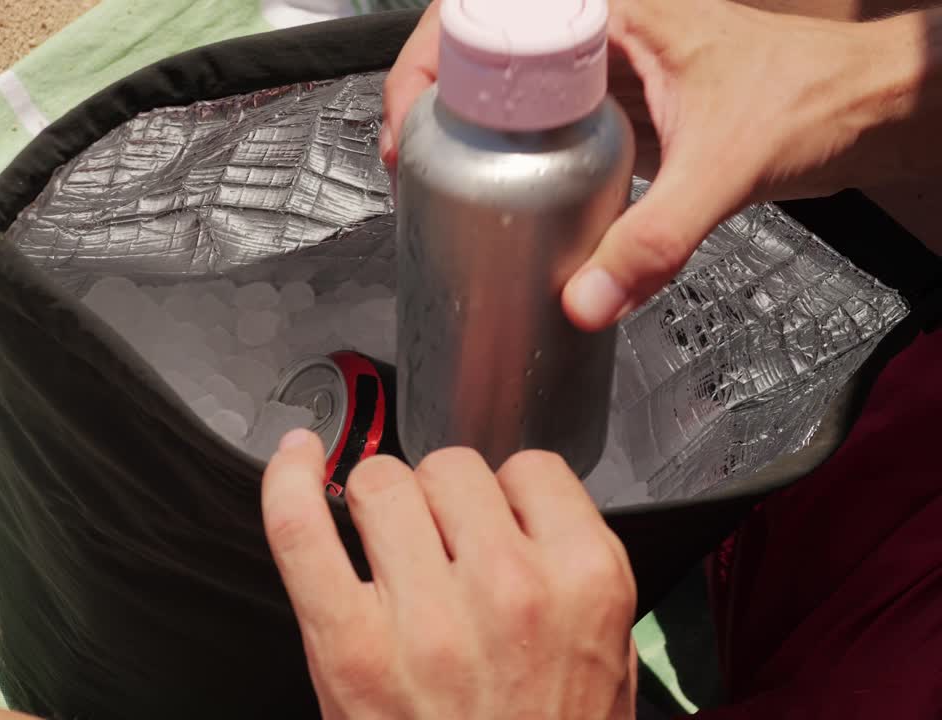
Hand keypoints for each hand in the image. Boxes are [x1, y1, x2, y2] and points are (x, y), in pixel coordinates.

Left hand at [261, 431, 636, 718]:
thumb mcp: (604, 656)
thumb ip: (568, 566)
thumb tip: (509, 498)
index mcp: (584, 583)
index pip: (530, 470)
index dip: (506, 496)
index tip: (492, 524)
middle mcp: (509, 587)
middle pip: (450, 469)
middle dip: (442, 503)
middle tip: (441, 558)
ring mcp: (424, 615)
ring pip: (382, 481)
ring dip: (382, 506)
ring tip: (391, 558)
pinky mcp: (348, 643)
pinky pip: (303, 527)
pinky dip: (289, 483)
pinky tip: (297, 460)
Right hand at [383, 0, 920, 330]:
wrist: (868, 112)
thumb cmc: (816, 97)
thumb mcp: (724, 164)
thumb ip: (655, 239)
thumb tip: (586, 301)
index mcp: (613, 8)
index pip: (488, 11)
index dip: (430, 62)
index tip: (414, 125)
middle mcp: (601, 29)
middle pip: (484, 47)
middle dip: (436, 97)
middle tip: (414, 158)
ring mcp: (608, 67)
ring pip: (511, 84)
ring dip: (471, 125)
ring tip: (440, 177)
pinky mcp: (622, 106)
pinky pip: (548, 121)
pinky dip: (517, 152)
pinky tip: (505, 192)